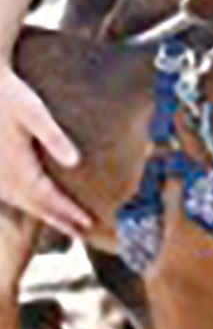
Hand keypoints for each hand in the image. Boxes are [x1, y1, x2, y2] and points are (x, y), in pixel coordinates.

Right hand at [0, 66, 90, 234]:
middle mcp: (4, 177)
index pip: (47, 198)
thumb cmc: (9, 96)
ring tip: (69, 225)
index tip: (88, 223)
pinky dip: (30, 205)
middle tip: (85, 232)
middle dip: (61, 220)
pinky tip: (40, 207)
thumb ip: (54, 137)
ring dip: (46, 216)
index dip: (68, 212)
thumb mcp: (33, 112)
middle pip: (36, 206)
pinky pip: (11, 196)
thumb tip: (75, 162)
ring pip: (23, 203)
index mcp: (17, 165)